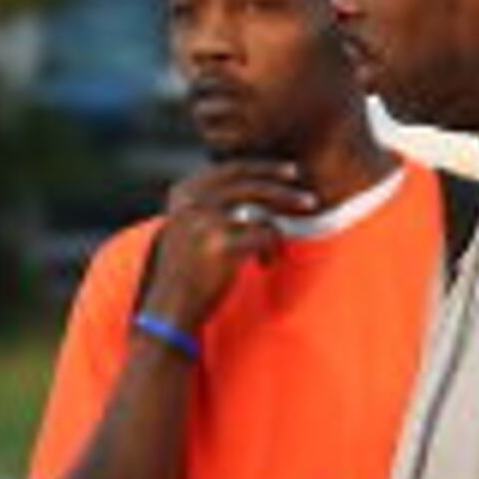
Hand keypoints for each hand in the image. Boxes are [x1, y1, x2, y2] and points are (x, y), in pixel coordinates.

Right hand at [139, 158, 319, 331]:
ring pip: (260, 209)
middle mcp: (191, 203)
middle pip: (248, 184)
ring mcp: (204, 222)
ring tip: (301, 224)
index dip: (263, 168)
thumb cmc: (185, 273)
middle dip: (283, 187)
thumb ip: (208, 204)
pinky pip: (263, 235)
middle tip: (308, 198)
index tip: (288, 171)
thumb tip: (251, 185)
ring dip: (283, 220)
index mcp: (183, 194)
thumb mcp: (187, 228)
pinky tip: (266, 264)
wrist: (170, 310)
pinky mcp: (220, 245)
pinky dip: (271, 250)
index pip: (230, 169)